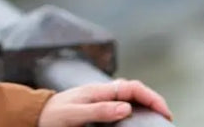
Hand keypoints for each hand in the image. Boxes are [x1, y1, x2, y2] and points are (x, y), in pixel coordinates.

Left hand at [37, 79, 172, 125]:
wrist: (37, 115)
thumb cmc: (53, 114)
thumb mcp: (74, 114)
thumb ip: (99, 110)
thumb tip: (127, 107)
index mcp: (99, 90)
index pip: (132, 88)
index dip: (151, 97)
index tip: (164, 111)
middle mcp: (103, 92)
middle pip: (135, 90)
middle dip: (154, 99)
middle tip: (167, 116)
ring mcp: (101, 99)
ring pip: (130, 97)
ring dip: (147, 103)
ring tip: (159, 116)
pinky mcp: (99, 107)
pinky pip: (122, 104)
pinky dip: (136, 107)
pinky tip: (141, 116)